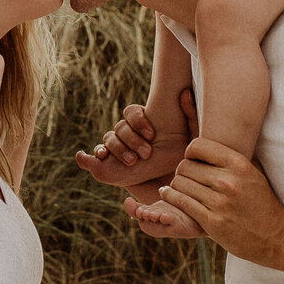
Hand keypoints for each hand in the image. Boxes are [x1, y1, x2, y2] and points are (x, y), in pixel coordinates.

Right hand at [75, 88, 196, 185]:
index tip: (152, 134)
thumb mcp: (192, 139)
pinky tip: (97, 157)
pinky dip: (91, 155)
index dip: (138, 120)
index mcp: (144, 125)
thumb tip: (185, 91)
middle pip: (120, 126)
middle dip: (131, 139)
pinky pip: (94, 157)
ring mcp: (117, 151)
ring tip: (131, 161)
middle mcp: (129, 136)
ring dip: (117, 149)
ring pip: (108, 139)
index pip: (132, 112)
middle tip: (145, 154)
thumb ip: (190, 115)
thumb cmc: (185, 163)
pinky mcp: (108, 167)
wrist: (174, 191)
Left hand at [156, 139, 283, 264]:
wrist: (276, 235)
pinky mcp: (212, 221)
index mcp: (239, 164)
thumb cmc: (261, 201)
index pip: (198, 146)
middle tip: (185, 177)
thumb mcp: (253, 172)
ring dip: (175, 185)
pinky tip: (168, 194)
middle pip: (186, 166)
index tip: (192, 160)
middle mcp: (229, 181)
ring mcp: (220, 202)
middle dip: (182, 171)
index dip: (190, 152)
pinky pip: (180, 202)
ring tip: (177, 187)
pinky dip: (170, 196)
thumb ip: (231, 158)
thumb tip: (207, 140)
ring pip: (180, 183)